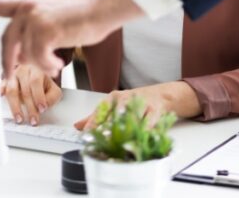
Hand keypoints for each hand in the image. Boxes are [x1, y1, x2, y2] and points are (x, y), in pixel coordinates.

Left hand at [0, 0, 142, 77]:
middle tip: (7, 76)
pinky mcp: (46, 31)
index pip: (0, 6)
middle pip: (7, 40)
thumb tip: (19, 56)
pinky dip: (47, 65)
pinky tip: (57, 63)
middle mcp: (28, 10)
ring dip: (39, 65)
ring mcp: (36, 19)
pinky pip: (38, 58)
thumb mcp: (51, 20)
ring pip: (26, 54)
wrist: (98, 13)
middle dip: (7, 62)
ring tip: (53, 65)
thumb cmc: (78, 19)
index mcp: (28, 5)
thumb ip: (32, 34)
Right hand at [1, 63, 62, 125]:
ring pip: (11, 90)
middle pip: (25, 90)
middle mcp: (24, 71)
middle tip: (33, 120)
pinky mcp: (4, 81)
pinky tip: (2, 98)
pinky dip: (1, 92)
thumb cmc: (42, 84)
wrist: (32, 75)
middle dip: (30, 107)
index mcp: (37, 70)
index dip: (38, 96)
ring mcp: (13, 75)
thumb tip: (44, 105)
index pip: (36, 82)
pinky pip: (1, 86)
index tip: (42, 109)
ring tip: (19, 119)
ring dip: (15, 107)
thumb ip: (52, 97)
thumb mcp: (53, 89)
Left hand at [73, 82, 200, 130]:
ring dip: (124, 132)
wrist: (161, 95)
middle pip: (114, 114)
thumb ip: (96, 116)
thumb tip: (77, 126)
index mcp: (114, 97)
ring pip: (131, 118)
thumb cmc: (134, 102)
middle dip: (107, 129)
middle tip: (101, 141)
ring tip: (116, 143)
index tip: (87, 135)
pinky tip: (136, 142)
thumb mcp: (114, 105)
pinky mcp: (154, 112)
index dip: (93, 123)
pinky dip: (140, 134)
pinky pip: (147, 124)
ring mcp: (141, 104)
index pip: (100, 110)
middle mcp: (126, 99)